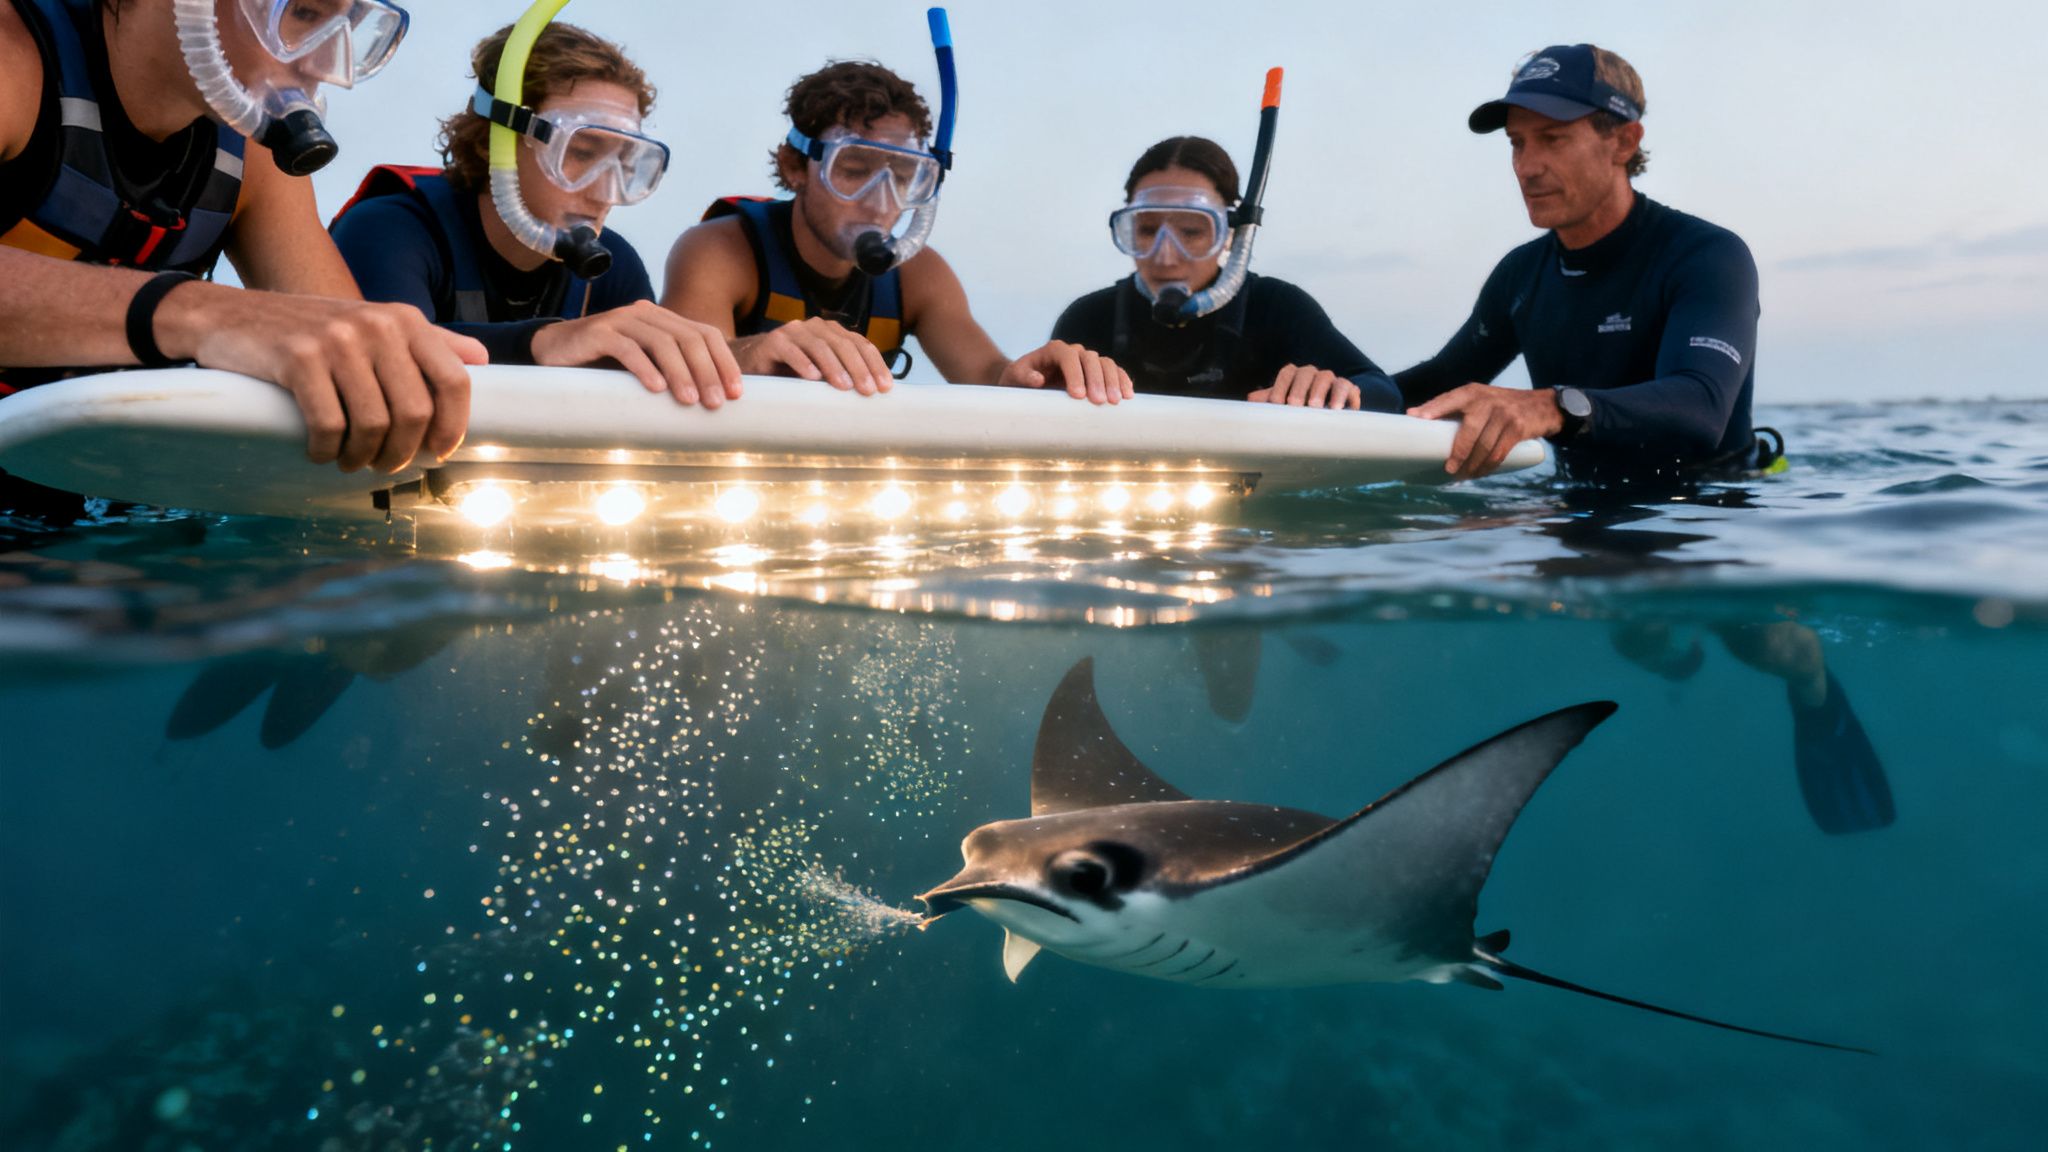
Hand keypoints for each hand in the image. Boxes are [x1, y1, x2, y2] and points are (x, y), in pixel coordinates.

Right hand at [169, 286, 484, 473]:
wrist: (230, 315)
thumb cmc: (313, 330)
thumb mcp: (376, 324)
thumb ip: (429, 342)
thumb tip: (481, 361)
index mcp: (405, 319)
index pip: (454, 381)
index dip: (452, 426)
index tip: (438, 452)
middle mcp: (377, 325)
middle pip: (415, 412)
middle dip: (402, 452)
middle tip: (384, 466)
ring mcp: (337, 340)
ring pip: (373, 425)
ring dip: (363, 457)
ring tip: (351, 461)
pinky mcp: (298, 358)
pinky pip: (330, 426)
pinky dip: (327, 451)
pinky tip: (320, 451)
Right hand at [531, 300, 743, 408]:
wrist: (555, 351)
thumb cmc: (606, 364)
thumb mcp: (646, 365)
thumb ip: (673, 372)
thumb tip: (714, 402)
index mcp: (664, 320)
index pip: (706, 334)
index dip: (724, 362)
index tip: (738, 394)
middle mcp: (646, 313)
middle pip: (689, 338)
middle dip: (707, 371)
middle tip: (716, 403)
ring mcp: (621, 320)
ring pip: (661, 342)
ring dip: (680, 373)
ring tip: (690, 401)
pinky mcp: (597, 332)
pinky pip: (627, 348)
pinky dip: (644, 368)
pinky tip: (656, 389)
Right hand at [730, 316, 892, 396]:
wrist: (751, 365)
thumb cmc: (792, 373)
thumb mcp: (822, 375)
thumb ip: (844, 377)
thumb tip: (876, 398)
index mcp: (832, 333)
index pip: (860, 344)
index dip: (875, 364)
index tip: (886, 388)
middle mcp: (815, 328)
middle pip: (844, 344)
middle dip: (859, 368)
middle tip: (868, 391)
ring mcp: (793, 332)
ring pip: (819, 346)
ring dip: (834, 367)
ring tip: (844, 387)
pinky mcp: (772, 342)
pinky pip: (789, 351)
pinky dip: (802, 363)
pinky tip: (812, 377)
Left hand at [998, 340, 1133, 404]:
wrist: (1026, 384)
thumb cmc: (1018, 381)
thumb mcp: (1014, 378)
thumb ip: (1023, 377)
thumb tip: (1038, 380)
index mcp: (1054, 349)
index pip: (1068, 356)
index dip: (1075, 374)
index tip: (1078, 396)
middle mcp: (1073, 352)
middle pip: (1091, 359)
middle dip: (1097, 380)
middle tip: (1100, 402)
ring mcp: (1086, 360)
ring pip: (1105, 363)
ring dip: (1112, 381)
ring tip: (1116, 401)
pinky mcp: (1096, 372)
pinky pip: (1114, 371)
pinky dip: (1122, 380)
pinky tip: (1127, 394)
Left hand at [1247, 364, 1360, 409]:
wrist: (1329, 416)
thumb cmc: (1301, 411)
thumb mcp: (1284, 406)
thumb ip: (1268, 402)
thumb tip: (1250, 400)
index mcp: (1295, 376)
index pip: (1287, 373)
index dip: (1280, 386)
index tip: (1277, 404)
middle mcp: (1313, 375)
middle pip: (1305, 373)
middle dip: (1299, 388)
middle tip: (1295, 405)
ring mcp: (1331, 380)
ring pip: (1325, 377)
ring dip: (1320, 390)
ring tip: (1315, 406)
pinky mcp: (1348, 389)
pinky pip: (1346, 386)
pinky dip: (1342, 396)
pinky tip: (1336, 409)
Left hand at [1406, 383, 1562, 478]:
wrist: (1542, 405)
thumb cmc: (1500, 406)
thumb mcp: (1480, 399)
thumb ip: (1453, 406)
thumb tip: (1415, 417)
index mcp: (1472, 392)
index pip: (1448, 399)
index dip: (1432, 408)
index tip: (1416, 418)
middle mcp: (1487, 401)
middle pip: (1468, 432)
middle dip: (1458, 454)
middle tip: (1449, 470)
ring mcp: (1504, 414)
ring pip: (1484, 447)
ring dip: (1472, 465)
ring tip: (1463, 475)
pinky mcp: (1518, 428)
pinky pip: (1499, 452)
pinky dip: (1489, 466)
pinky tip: (1481, 472)